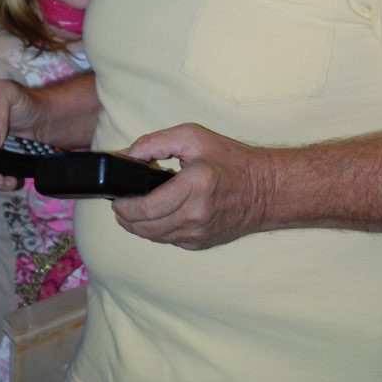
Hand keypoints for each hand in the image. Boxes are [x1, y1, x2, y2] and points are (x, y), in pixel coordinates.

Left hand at [112, 124, 273, 249]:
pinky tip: (157, 215)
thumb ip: (154, 143)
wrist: (265, 189)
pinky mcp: (201, 243)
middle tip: (120, 204)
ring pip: (154, 237)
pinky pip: (169, 240)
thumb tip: (125, 155)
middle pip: (145, 227)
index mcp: (193, 186)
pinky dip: (157, 230)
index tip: (116, 197)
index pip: (145, 207)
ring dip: (138, 226)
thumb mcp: (192, 137)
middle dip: (125, 218)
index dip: (123, 205)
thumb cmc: (230, 159)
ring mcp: (199, 233)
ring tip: (133, 210)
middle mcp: (196, 215)